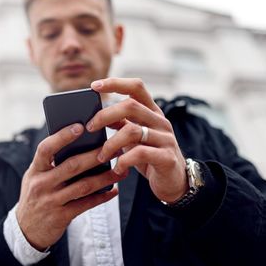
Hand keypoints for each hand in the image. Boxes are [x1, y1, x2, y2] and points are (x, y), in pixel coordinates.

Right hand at [16, 123, 127, 250]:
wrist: (26, 230)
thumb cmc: (36, 196)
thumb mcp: (36, 177)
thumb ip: (51, 163)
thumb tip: (80, 144)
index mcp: (35, 170)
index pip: (46, 149)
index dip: (62, 137)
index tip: (80, 127)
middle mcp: (41, 184)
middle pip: (71, 166)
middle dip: (95, 156)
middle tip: (114, 148)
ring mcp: (50, 201)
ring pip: (83, 186)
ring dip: (104, 178)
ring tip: (120, 171)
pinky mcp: (61, 217)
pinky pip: (86, 204)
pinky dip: (102, 197)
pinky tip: (113, 190)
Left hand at [87, 77, 187, 202]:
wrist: (175, 182)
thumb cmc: (150, 158)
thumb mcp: (134, 139)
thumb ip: (121, 125)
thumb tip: (96, 116)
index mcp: (152, 112)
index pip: (136, 87)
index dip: (116, 83)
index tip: (94, 86)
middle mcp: (160, 121)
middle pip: (131, 106)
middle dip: (105, 115)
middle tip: (90, 128)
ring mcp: (166, 139)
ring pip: (132, 131)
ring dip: (110, 143)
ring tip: (101, 156)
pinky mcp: (167, 158)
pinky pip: (140, 153)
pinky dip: (123, 161)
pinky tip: (117, 169)